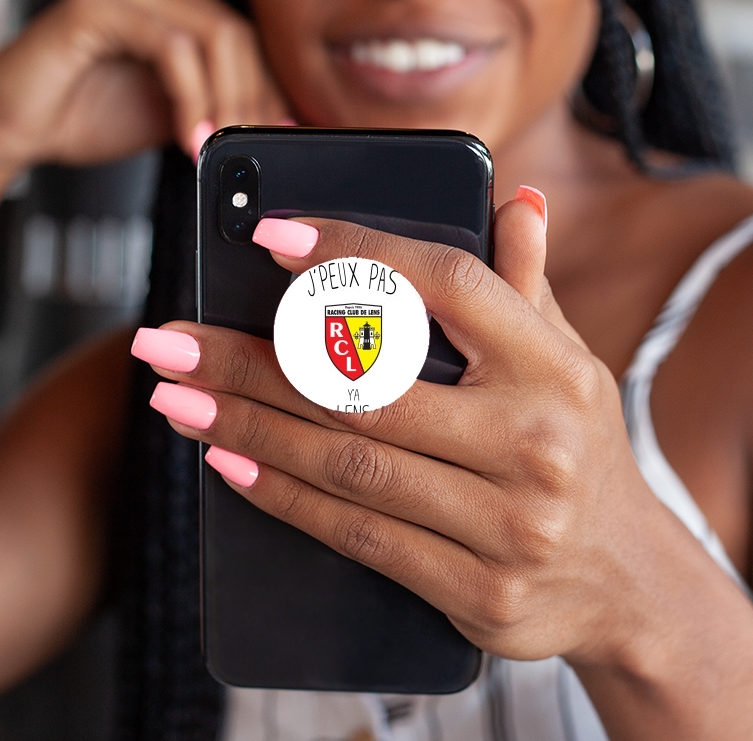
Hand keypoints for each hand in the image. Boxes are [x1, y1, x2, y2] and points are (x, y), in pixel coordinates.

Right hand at [0, 0, 288, 175]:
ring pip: (213, 37)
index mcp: (170, 2)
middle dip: (251, 102)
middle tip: (246, 148)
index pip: (242, 39)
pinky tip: (189, 136)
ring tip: (216, 147)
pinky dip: (191, 98)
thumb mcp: (173, 115)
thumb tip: (268, 124)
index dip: (266, 91)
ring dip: (226, 102)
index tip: (274, 136)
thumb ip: (216, 108)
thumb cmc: (84, 114)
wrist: (17, 127)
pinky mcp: (98, 6)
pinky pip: (172, 47)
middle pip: (236, 35)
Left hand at [137, 195, 667, 671]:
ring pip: (348, 464)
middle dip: (251, 359)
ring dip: (245, 425)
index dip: (354, 256)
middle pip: (366, 386)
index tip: (269, 237)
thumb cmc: (576, 446)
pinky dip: (284, 495)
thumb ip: (525, 284)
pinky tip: (228, 461)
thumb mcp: (567, 360)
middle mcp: (535, 441)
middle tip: (167, 337)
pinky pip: (359, 536)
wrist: (625, 577)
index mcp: (555, 366)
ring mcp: (509, 523)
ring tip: (175, 395)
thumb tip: (512, 201)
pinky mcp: (479, 591)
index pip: (444, 284)